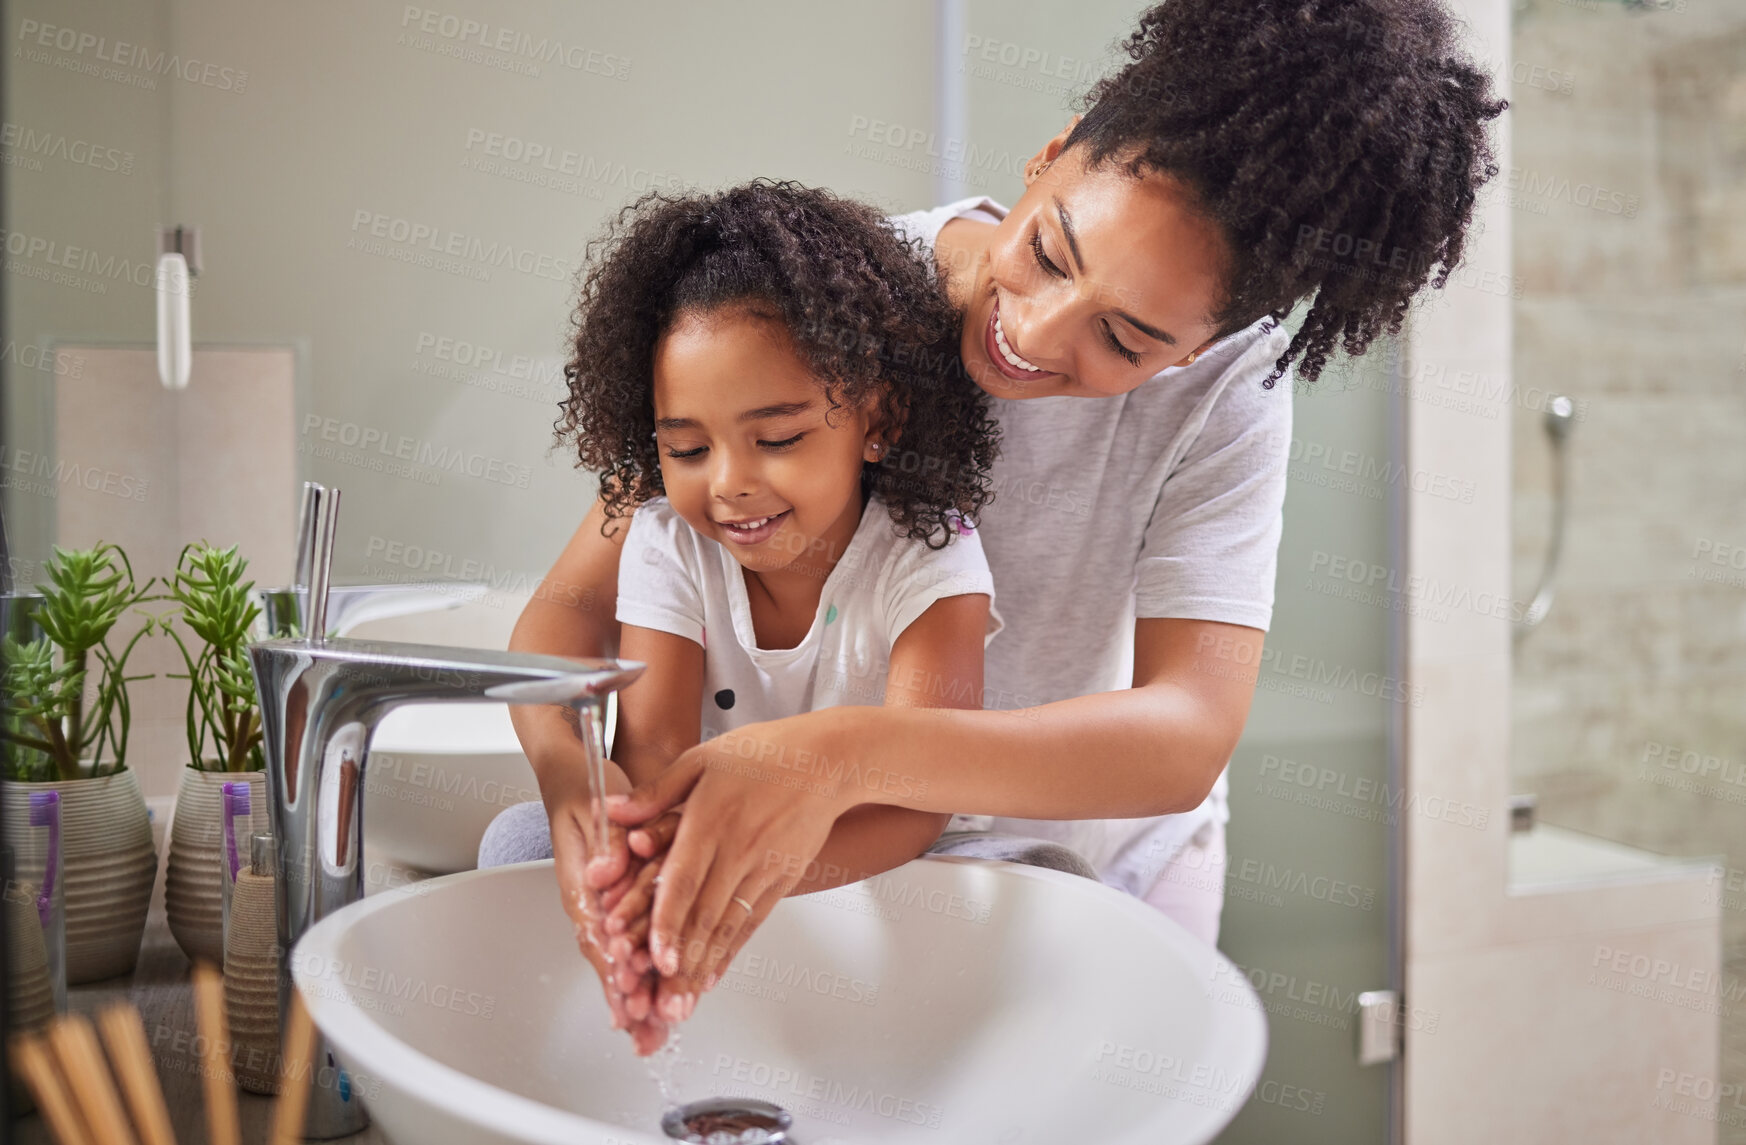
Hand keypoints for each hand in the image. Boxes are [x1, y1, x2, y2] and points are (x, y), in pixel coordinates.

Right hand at [544, 768, 670, 1053]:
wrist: (577, 776)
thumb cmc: (587, 789)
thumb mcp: (596, 808)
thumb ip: (603, 846)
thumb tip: (602, 876)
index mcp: (582, 882)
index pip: (597, 933)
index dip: (615, 966)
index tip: (631, 992)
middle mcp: (589, 900)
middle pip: (607, 958)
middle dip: (627, 997)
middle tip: (647, 1030)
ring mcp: (602, 904)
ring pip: (618, 959)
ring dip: (635, 995)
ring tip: (652, 1032)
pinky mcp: (617, 901)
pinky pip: (629, 944)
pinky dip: (642, 974)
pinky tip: (654, 1000)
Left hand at [607, 714, 851, 1008]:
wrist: (826, 761)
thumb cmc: (763, 754)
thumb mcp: (702, 759)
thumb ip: (656, 792)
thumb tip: (613, 811)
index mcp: (711, 820)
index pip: (685, 879)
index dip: (668, 921)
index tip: (656, 956)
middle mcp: (737, 850)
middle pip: (705, 914)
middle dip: (682, 961)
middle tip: (662, 1000)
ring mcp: (762, 869)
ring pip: (728, 926)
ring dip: (704, 967)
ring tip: (683, 1002)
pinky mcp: (781, 880)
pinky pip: (752, 923)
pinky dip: (731, 952)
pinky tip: (713, 976)